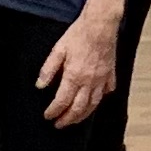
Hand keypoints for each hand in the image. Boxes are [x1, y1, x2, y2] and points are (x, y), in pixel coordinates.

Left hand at [35, 4, 120, 127]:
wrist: (101, 26)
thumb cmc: (79, 35)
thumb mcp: (58, 50)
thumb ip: (48, 69)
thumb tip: (39, 86)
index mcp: (74, 76)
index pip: (62, 101)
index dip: (53, 111)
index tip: (48, 116)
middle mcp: (89, 82)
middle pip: (78, 108)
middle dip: (68, 119)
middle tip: (59, 124)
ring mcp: (101, 80)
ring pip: (93, 105)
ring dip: (83, 115)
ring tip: (74, 120)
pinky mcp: (110, 74)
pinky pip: (105, 92)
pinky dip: (99, 100)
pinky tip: (94, 101)